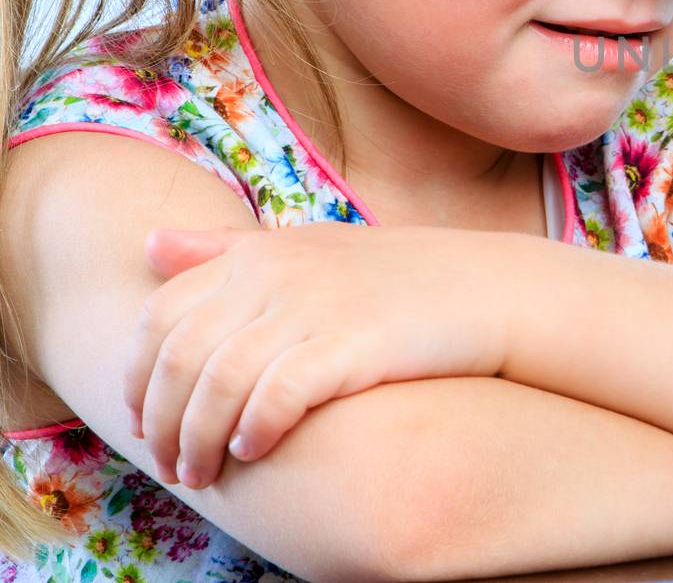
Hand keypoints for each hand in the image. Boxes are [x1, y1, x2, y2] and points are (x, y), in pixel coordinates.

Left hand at [126, 222, 518, 489]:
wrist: (488, 288)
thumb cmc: (396, 276)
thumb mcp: (308, 248)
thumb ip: (227, 250)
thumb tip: (148, 244)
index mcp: (258, 252)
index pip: (159, 316)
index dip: (138, 375)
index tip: (144, 418)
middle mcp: (276, 274)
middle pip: (179, 358)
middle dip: (163, 422)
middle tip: (169, 464)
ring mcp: (313, 306)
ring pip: (218, 385)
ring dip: (199, 440)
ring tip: (203, 473)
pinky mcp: (349, 343)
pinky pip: (275, 396)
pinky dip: (253, 430)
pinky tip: (255, 450)